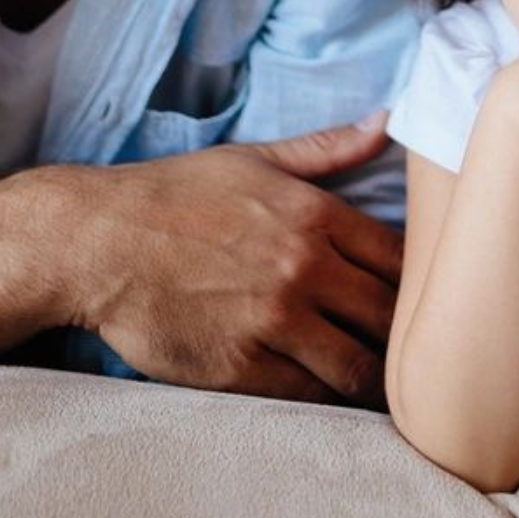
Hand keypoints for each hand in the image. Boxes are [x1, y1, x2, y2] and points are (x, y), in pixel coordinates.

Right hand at [43, 114, 404, 405]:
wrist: (98, 242)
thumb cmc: (174, 195)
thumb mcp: (254, 158)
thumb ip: (327, 148)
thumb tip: (387, 121)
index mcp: (314, 215)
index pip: (402, 258)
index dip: (420, 280)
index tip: (417, 291)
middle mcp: (303, 268)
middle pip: (389, 316)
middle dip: (402, 332)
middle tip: (401, 342)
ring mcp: (273, 320)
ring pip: (359, 366)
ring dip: (373, 375)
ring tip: (373, 375)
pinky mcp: (241, 367)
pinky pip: (310, 394)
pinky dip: (325, 396)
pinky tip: (325, 387)